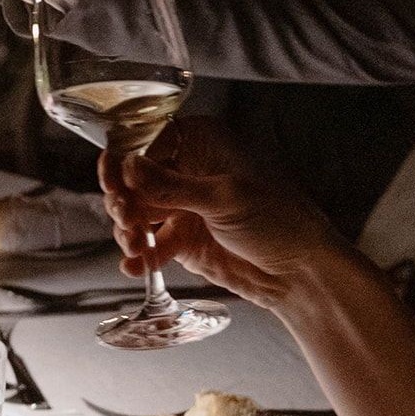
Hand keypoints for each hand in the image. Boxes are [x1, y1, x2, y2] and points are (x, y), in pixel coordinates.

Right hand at [99, 117, 335, 310]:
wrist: (302, 273)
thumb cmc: (279, 219)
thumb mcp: (224, 198)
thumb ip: (172, 185)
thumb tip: (128, 165)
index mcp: (201, 143)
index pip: (147, 142)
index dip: (124, 160)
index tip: (112, 178)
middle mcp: (187, 171)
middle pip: (134, 179)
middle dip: (123, 199)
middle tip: (126, 218)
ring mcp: (182, 207)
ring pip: (136, 213)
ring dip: (128, 230)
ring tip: (134, 246)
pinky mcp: (182, 241)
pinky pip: (150, 246)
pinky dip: (139, 257)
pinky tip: (134, 267)